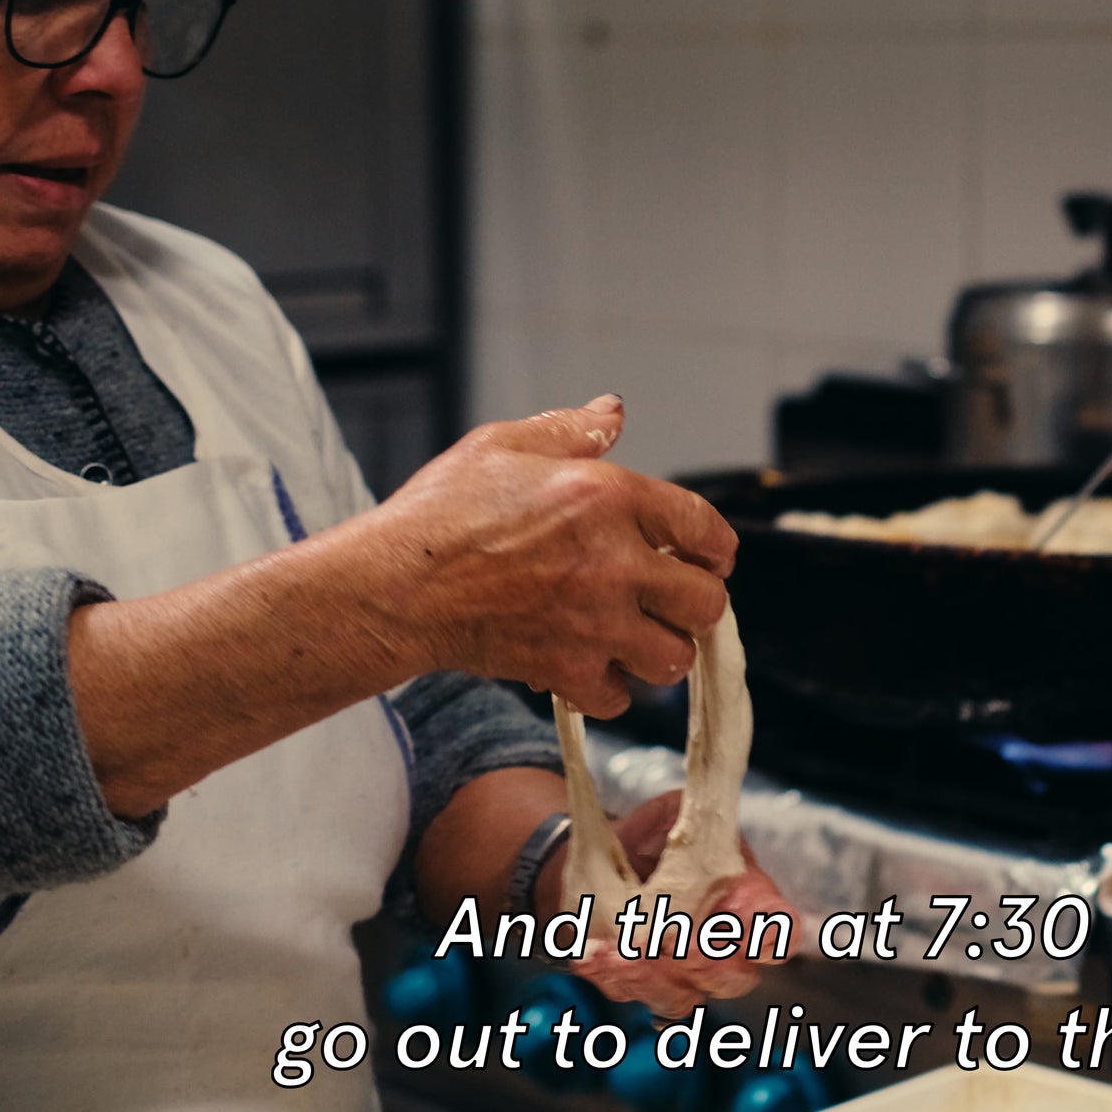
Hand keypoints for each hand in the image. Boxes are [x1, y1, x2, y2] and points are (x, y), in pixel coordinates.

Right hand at [357, 396, 737, 716]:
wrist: (395, 585)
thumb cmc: (440, 514)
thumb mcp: (504, 445)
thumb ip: (570, 431)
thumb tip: (613, 412)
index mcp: (609, 497)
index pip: (704, 527)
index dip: (715, 548)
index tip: (710, 560)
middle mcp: (616, 561)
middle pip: (706, 603)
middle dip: (695, 605)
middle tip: (671, 603)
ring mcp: (596, 622)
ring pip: (673, 658)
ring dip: (659, 651)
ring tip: (634, 639)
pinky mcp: (567, 669)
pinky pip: (619, 698)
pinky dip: (608, 689)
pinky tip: (588, 667)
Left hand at [546, 789, 796, 1017]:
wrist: (602, 861)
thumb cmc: (653, 837)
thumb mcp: (676, 814)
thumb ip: (696, 814)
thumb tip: (703, 815)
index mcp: (747, 903)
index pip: (780, 930)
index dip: (773, 934)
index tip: (750, 925)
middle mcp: (723, 950)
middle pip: (735, 977)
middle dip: (706, 961)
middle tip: (676, 939)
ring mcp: (683, 977)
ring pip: (683, 997)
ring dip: (651, 975)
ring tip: (619, 949)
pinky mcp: (639, 986)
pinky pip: (630, 993)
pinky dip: (610, 974)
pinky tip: (593, 952)